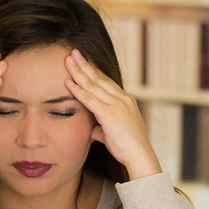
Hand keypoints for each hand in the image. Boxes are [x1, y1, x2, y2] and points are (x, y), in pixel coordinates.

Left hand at [64, 49, 161, 180]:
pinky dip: (78, 90)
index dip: (94, 70)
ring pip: (93, 84)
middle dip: (85, 64)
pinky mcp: (109, 114)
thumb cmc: (128, 148)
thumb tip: (94, 130)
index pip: (106, 81)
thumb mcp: (114, 134)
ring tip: (68, 60)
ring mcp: (116, 105)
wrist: (140, 155)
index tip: (84, 60)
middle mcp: (121, 99)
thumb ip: (102, 129)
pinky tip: (68, 82)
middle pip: (99, 77)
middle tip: (73, 52)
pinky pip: (89, 99)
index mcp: (125, 100)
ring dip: (79, 71)